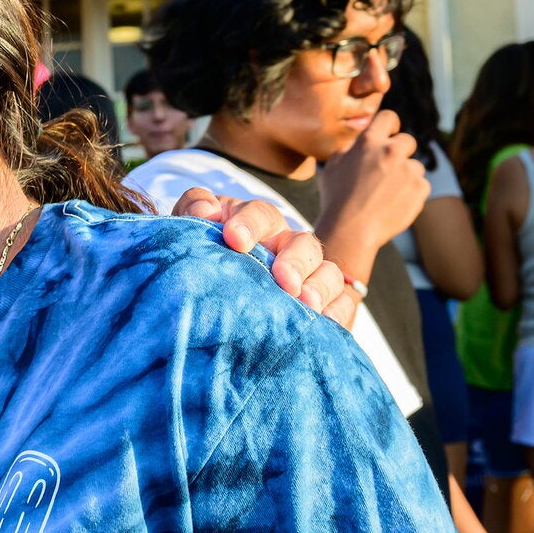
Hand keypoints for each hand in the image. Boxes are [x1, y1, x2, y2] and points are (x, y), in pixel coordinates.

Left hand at [170, 191, 358, 327]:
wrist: (208, 299)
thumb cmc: (201, 258)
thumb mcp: (191, 232)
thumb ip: (192, 210)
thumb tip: (205, 211)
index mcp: (256, 224)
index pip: (260, 214)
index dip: (248, 223)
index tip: (233, 238)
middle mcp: (286, 246)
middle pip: (302, 243)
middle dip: (294, 259)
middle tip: (283, 278)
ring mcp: (309, 276)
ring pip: (328, 272)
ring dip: (320, 286)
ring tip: (306, 302)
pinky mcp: (323, 306)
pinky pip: (342, 304)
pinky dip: (337, 312)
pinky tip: (324, 322)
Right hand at [317, 108, 428, 262]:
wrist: (351, 230)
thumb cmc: (336, 198)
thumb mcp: (333, 165)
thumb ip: (352, 147)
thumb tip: (364, 136)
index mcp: (369, 141)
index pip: (389, 117)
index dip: (389, 125)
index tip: (389, 134)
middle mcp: (392, 151)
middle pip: (407, 140)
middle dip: (399, 152)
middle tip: (387, 169)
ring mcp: (409, 170)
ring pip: (414, 165)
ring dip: (405, 175)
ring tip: (387, 193)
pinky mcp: (421, 189)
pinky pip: (421, 185)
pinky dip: (412, 192)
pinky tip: (394, 203)